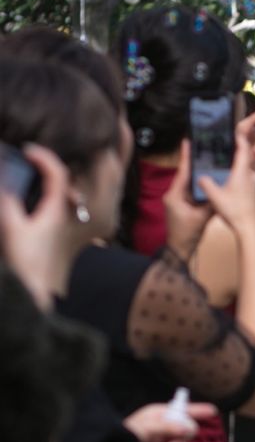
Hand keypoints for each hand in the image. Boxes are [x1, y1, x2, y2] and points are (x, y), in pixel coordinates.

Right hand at [0, 144, 72, 306]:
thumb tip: (4, 183)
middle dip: (48, 165)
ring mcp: (57, 225)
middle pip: (61, 182)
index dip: (45, 157)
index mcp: (56, 211)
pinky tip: (27, 195)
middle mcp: (62, 216)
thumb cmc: (27, 263)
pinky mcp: (50, 234)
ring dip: (46, 179)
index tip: (28, 149)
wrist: (35, 292)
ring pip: (57, 194)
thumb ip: (8, 204)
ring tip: (28, 169)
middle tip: (29, 155)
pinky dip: (41, 194)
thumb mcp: (12, 229)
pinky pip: (50, 206)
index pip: (58, 175)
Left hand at [123, 400, 217, 441]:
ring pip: (184, 441)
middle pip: (187, 426)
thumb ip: (167, 426)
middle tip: (178, 439)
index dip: (198, 410)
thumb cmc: (126, 435)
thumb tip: (186, 429)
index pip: (183, 409)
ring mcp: (164, 440)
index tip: (212, 411)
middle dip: (186, 433)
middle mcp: (164, 426)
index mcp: (160, 414)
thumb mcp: (146, 426)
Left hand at [162, 142, 212, 261]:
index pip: (183, 172)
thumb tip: (222, 190)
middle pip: (187, 175)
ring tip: (210, 163)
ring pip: (190, 183)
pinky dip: (200, 186)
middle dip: (196, 163)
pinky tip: (210, 181)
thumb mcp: (201, 217)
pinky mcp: (183, 205)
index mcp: (175, 195)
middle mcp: (174, 194)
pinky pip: (192, 192)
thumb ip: (211, 203)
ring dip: (199, 175)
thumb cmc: (187, 234)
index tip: (187, 142)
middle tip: (205, 150)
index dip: (186, 157)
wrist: (179, 249)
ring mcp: (178, 200)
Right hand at [195, 110, 254, 232]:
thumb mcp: (215, 197)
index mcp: (241, 173)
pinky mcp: (252, 193)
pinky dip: (253, 169)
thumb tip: (198, 175)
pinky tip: (247, 171)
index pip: (242, 148)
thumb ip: (206, 184)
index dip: (240, 135)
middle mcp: (249, 176)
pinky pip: (254, 176)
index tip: (237, 124)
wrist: (249, 229)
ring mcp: (252, 185)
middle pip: (252, 153)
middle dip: (253, 139)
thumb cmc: (234, 212)